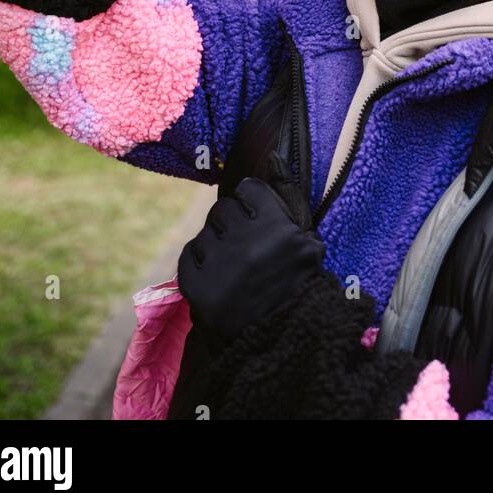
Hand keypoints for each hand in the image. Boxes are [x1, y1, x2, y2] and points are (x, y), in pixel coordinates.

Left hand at [177, 152, 325, 348]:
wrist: (283, 336)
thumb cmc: (295, 280)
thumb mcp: (303, 236)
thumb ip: (287, 193)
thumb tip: (273, 156)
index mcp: (278, 227)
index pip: (247, 189)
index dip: (252, 204)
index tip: (257, 221)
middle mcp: (248, 243)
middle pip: (223, 209)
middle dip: (232, 224)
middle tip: (244, 247)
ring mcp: (221, 267)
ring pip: (205, 232)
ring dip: (216, 245)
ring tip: (233, 266)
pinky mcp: (198, 289)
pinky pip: (189, 255)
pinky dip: (199, 262)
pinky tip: (217, 274)